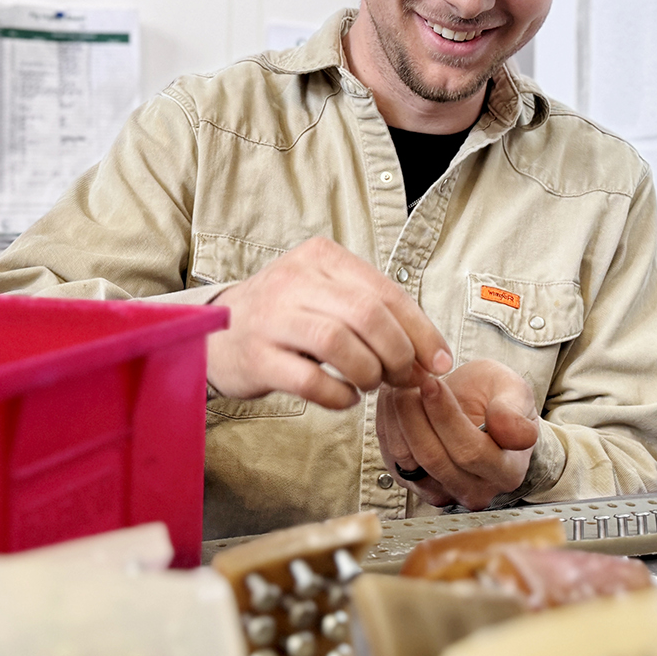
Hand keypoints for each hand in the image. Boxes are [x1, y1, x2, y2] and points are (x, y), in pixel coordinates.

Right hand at [207, 237, 452, 409]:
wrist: (217, 332)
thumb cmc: (288, 316)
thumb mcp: (328, 296)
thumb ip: (377, 316)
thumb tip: (432, 357)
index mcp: (321, 258)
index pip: (386, 292)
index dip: (421, 331)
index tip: (439, 362)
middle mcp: (294, 280)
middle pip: (366, 315)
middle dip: (398, 353)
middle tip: (403, 377)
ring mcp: (271, 318)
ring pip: (338, 343)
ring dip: (368, 373)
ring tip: (370, 384)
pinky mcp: (257, 357)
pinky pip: (310, 380)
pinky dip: (338, 395)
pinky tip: (345, 397)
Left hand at [377, 358, 539, 509]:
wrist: (478, 411)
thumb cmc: (497, 400)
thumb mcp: (513, 390)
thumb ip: (514, 408)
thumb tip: (513, 432)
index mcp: (507, 470)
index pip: (470, 452)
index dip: (445, 416)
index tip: (431, 382)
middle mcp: (476, 490)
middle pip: (434, 458)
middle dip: (415, 414)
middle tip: (408, 381)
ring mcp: (444, 492)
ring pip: (410, 460)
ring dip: (398, 418)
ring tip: (400, 386)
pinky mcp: (416, 486)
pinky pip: (394, 460)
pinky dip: (389, 427)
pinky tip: (394, 402)